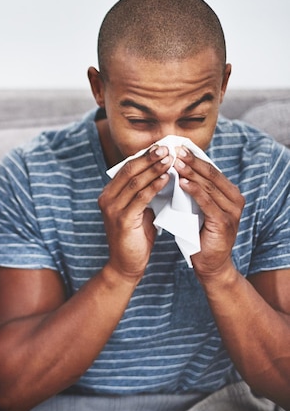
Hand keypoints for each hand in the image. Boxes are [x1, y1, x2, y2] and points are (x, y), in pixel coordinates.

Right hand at [98, 145, 171, 279]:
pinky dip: (154, 186)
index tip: (161, 146)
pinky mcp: (121, 220)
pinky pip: (141, 198)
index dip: (144, 156)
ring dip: (154, 169)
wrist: (126, 264)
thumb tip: (163, 173)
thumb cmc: (136, 237)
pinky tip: (167, 178)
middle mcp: (106, 199)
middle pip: (129, 171)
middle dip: (149, 158)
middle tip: (166, 147)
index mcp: (109, 194)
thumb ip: (144, 193)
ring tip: (170, 159)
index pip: (126, 168)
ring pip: (135, 182)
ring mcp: (112, 209)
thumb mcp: (139, 210)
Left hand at [174, 146, 244, 280]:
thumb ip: (194, 191)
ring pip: (208, 186)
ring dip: (190, 173)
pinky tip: (181, 182)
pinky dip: (194, 191)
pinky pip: (207, 202)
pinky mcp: (224, 223)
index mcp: (229, 193)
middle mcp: (235, 199)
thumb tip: (176, 169)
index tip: (177, 147)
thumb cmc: (199, 234)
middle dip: (191, 161)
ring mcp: (231, 211)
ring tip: (174, 162)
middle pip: (211, 174)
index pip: (211, 170)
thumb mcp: (197, 208)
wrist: (209, 264)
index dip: (194, 158)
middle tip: (174, 149)